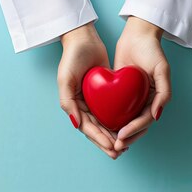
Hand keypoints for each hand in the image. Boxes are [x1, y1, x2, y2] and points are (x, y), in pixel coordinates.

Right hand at [58, 23, 123, 158]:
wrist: (83, 39)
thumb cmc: (72, 57)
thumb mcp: (65, 79)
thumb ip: (67, 102)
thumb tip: (76, 124)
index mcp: (72, 104)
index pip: (86, 127)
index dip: (98, 138)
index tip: (112, 147)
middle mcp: (82, 105)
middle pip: (95, 129)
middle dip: (106, 142)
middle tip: (119, 152)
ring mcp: (93, 100)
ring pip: (103, 123)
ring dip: (112, 135)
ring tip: (123, 146)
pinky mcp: (103, 93)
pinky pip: (110, 111)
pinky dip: (117, 121)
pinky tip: (126, 127)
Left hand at [113, 16, 171, 151]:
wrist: (137, 35)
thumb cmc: (152, 51)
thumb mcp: (162, 69)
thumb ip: (164, 93)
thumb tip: (157, 116)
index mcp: (156, 99)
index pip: (145, 120)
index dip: (134, 130)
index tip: (121, 136)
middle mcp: (145, 101)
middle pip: (135, 126)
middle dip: (126, 138)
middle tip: (114, 147)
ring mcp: (132, 98)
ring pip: (124, 121)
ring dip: (117, 134)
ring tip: (107, 144)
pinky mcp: (120, 93)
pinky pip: (114, 110)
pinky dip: (109, 120)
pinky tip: (99, 127)